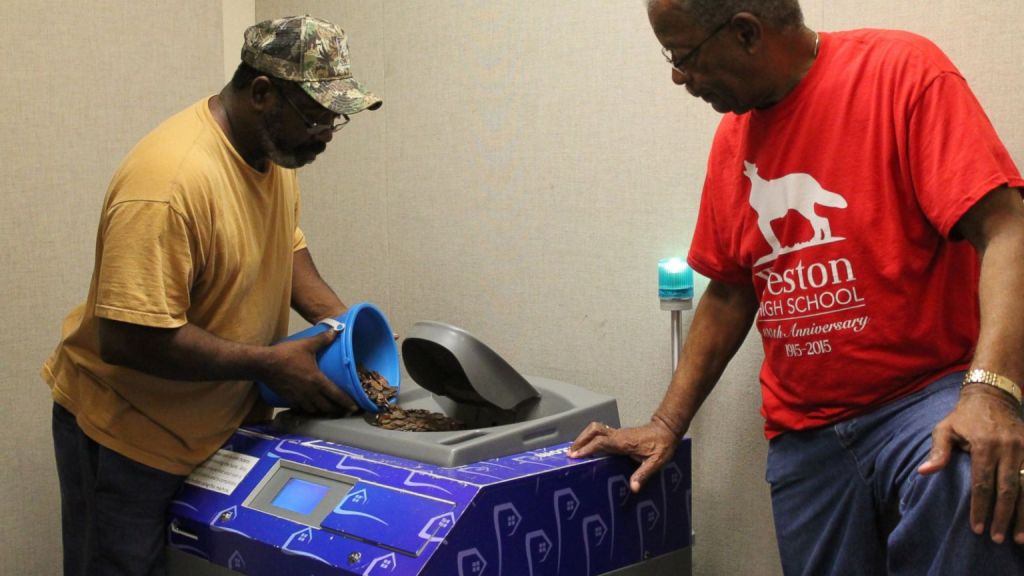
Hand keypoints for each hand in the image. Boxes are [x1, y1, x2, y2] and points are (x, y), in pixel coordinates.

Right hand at [262, 329, 357, 414]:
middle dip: (337, 410)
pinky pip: (301, 409)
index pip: (336, 394)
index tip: (355, 407)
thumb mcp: (306, 344)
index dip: (346, 402)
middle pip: (326, 406)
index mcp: (317, 380)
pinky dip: (309, 410)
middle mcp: (309, 392)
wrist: (263, 364)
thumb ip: (323, 338)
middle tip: (344, 410)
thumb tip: (337, 330)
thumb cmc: (286, 354)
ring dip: (323, 411)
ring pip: (314, 410)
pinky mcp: (288, 399)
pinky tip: (311, 408)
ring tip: (329, 410)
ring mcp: (298, 398)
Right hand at [568, 419, 679, 492]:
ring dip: (584, 437)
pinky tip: (588, 448)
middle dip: (580, 440)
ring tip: (575, 450)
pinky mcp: (619, 434)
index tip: (575, 455)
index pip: (601, 442)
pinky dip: (590, 438)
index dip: (587, 448)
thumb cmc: (663, 445)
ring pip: (595, 429)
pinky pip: (601, 433)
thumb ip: (643, 474)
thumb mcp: (656, 462)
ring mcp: (618, 433)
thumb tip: (633, 488)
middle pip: (594, 430)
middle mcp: (618, 435)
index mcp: (624, 442)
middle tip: (570, 453)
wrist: (667, 429)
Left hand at [918, 385, 1023, 543]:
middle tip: (997, 539)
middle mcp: (1009, 449)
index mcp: (985, 445)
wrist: (994, 395)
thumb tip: (924, 472)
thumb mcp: (945, 428)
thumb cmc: (964, 416)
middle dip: (1003, 517)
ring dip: (1023, 515)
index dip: (980, 507)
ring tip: (1018, 539)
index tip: (977, 528)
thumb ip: (938, 451)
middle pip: (1008, 490)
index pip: (983, 483)